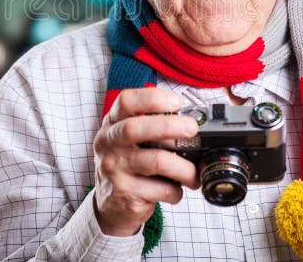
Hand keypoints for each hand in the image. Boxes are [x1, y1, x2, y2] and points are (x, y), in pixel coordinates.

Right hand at [92, 87, 200, 235]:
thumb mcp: (130, 141)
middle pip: (134, 128)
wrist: (110, 204)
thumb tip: (190, 123)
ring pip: (156, 161)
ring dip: (184, 167)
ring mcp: (114, 169)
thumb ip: (152, 128)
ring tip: (194, 173)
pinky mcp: (125, 194)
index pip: (126, 101)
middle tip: (192, 129)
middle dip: (169, 126)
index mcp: (112, 124)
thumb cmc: (128, 165)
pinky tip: (175, 190)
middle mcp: (108, 144)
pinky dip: (176, 190)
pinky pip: (161, 189)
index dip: (153, 98)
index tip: (177, 102)